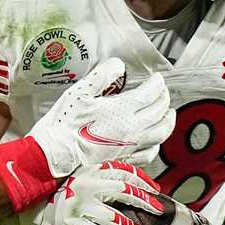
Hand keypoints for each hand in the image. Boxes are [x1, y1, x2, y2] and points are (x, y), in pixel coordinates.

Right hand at [27, 160, 165, 224]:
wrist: (33, 208)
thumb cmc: (62, 194)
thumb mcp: (80, 178)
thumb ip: (101, 178)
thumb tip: (132, 185)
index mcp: (91, 172)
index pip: (124, 172)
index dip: (143, 181)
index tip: (156, 190)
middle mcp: (87, 186)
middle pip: (124, 192)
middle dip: (145, 202)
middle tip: (159, 211)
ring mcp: (81, 206)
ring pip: (115, 219)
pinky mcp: (75, 224)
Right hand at [28, 58, 173, 176]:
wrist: (56, 154)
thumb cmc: (64, 124)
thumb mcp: (80, 92)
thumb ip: (102, 75)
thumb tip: (118, 65)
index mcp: (123, 109)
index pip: (151, 92)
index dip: (157, 82)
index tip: (156, 78)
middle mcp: (132, 128)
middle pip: (160, 111)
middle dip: (164, 97)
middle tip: (161, 91)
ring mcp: (130, 145)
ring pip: (161, 133)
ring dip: (168, 120)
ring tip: (168, 113)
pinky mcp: (124, 159)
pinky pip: (149, 153)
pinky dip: (156, 144)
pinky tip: (154, 141)